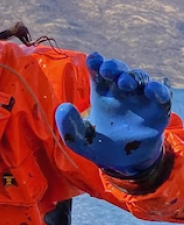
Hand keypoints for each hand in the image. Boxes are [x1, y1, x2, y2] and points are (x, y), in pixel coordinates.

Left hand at [55, 53, 171, 175]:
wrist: (123, 165)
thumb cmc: (100, 146)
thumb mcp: (79, 140)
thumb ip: (69, 126)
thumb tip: (63, 107)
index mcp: (101, 93)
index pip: (98, 71)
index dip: (96, 62)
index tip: (94, 60)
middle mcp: (121, 92)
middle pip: (119, 70)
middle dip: (113, 66)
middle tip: (107, 70)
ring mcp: (140, 99)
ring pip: (139, 78)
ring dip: (133, 76)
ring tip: (126, 83)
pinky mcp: (157, 110)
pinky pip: (161, 94)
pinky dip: (159, 89)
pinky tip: (152, 90)